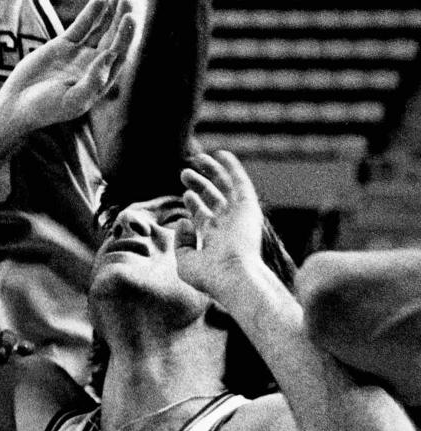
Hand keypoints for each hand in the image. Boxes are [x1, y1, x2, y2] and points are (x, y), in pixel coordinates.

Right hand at [0, 0, 136, 132]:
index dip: (126, 36)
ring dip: (110, 14)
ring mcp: (79, 54)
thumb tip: (111, 55)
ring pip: (100, 30)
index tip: (129, 18)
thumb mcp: (74, 100)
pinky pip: (81, 26)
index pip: (119, 54)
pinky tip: (99, 0)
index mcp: (100, 80)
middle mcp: (93, 65)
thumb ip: (93, 80)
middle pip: (113, 39)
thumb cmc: (47, 108)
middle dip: (121, 20)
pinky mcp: (63, 45)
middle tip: (127, 0)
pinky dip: (90, 13)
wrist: (17, 104)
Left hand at [174, 150, 264, 302]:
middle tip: (184, 173)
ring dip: (213, 171)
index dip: (194, 203)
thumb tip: (184, 220)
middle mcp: (228, 226)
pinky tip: (222, 155)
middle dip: (199, 185)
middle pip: (213, 199)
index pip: (204, 216)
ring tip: (197, 158)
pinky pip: (241, 183)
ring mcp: (239, 216)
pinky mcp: (248, 208)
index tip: (186, 194)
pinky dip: (232, 168)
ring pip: (226, 187)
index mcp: (215, 239)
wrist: (234, 275)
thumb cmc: (210, 275)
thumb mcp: (185, 262)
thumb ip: (181, 242)